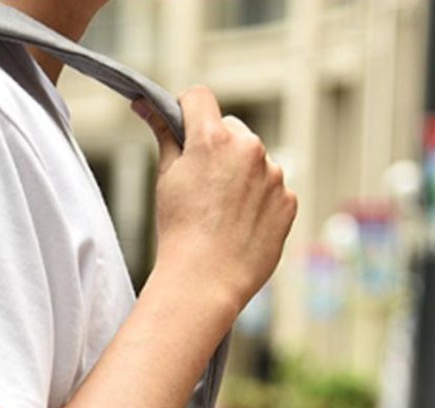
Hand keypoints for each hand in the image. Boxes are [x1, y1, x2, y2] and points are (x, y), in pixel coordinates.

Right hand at [133, 86, 296, 324]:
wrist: (204, 283)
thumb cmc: (178, 233)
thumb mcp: (165, 180)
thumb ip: (164, 136)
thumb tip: (146, 106)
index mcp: (213, 139)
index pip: (199, 98)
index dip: (186, 110)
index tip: (181, 128)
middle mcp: (249, 148)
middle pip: (231, 129)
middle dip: (217, 148)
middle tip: (200, 186)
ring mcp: (274, 174)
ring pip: (254, 161)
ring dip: (239, 176)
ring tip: (219, 214)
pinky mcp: (288, 200)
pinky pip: (271, 189)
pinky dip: (257, 202)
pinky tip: (237, 226)